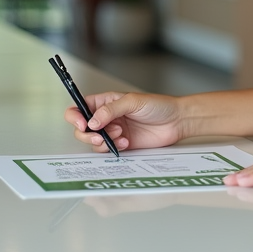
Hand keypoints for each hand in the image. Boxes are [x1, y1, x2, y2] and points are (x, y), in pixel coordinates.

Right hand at [65, 91, 185, 152]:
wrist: (176, 121)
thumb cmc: (158, 105)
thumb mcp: (133, 101)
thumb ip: (111, 110)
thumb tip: (93, 121)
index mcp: (105, 102)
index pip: (80, 107)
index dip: (75, 116)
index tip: (83, 123)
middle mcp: (106, 117)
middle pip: (82, 128)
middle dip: (87, 134)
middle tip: (99, 135)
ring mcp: (113, 131)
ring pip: (92, 141)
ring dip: (102, 141)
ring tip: (119, 135)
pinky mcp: (120, 144)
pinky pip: (107, 150)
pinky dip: (113, 148)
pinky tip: (126, 142)